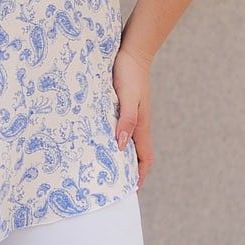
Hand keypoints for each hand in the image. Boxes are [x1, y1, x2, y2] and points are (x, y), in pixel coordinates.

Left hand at [111, 46, 153, 188]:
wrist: (131, 52)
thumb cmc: (129, 73)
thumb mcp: (127, 98)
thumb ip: (125, 120)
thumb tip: (121, 146)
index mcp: (141, 126)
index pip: (144, 158)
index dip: (140, 176)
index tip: (130, 191)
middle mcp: (138, 124)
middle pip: (137, 154)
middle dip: (129, 171)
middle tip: (113, 185)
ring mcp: (131, 116)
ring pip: (128, 143)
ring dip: (120, 157)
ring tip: (105, 169)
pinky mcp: (123, 108)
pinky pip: (120, 130)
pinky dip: (113, 140)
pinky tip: (100, 141)